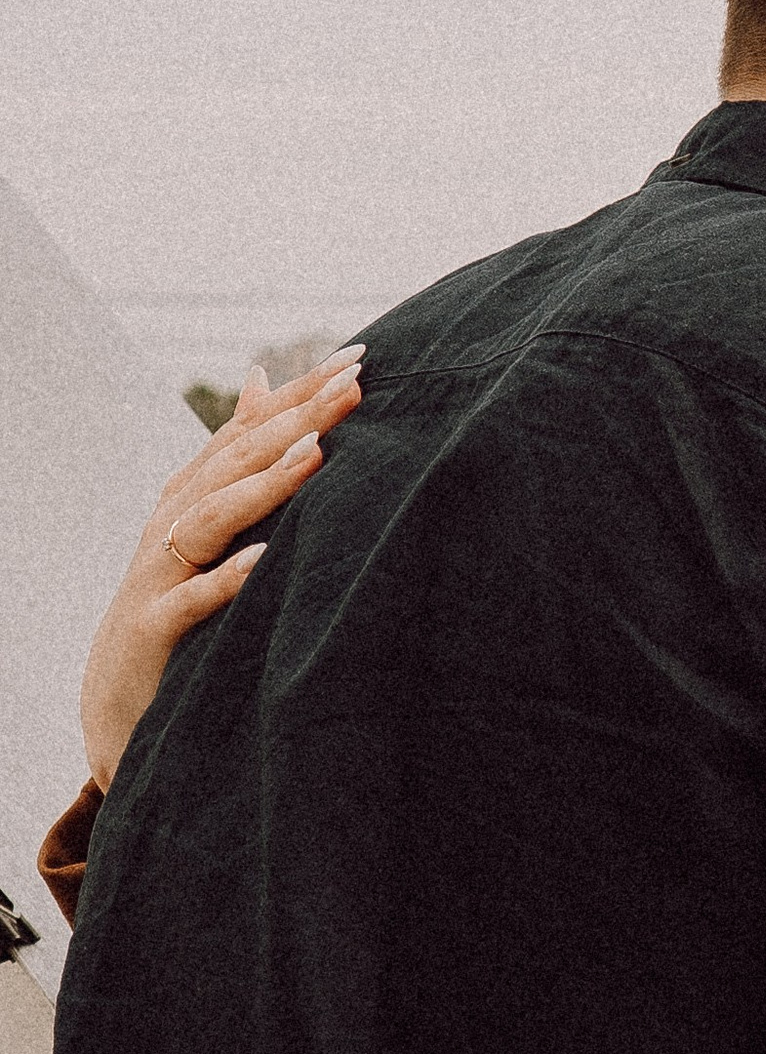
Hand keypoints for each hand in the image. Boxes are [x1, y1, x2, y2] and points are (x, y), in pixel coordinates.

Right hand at [80, 349, 365, 788]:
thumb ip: (237, 455)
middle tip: (354, 386)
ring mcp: (160, 572)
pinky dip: (226, 577)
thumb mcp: (208, 521)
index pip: (252, 428)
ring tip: (317, 452)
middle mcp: (174, 521)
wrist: (117, 696)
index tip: (360, 357)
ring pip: (211, 517)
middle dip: (296, 419)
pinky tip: (265, 558)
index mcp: (194, 492)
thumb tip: (260, 376)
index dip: (301, 392)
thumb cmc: (178, 597)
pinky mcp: (154, 627)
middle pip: (238, 459)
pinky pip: (192, 600)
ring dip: (265, 484)